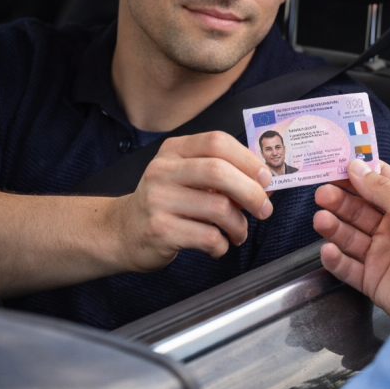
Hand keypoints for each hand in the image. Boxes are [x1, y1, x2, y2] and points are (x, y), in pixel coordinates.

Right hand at [106, 131, 273, 271]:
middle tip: (264, 209)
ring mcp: (158, 200)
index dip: (248, 160)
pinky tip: (218, 246)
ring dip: (239, 225)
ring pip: (218, 207)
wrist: (122, 231)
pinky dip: (221, 245)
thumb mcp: (187, 177)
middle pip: (219, 171)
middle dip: (252, 192)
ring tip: (238, 233)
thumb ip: (223, 175)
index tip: (266, 178)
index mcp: (174, 150)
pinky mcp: (159, 230)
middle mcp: (163, 170)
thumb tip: (266, 184)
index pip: (217, 142)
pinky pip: (207, 237)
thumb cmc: (166, 202)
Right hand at [314, 160, 389, 319]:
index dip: (358, 174)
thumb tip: (357, 167)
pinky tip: (328, 250)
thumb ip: (381, 188)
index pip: (379, 184)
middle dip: (340, 201)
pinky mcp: (372, 279)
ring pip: (350, 237)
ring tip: (321, 220)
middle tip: (323, 193)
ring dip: (334, 227)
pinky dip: (335, 259)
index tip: (336, 165)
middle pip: (359, 210)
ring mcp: (382, 253)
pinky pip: (347, 267)